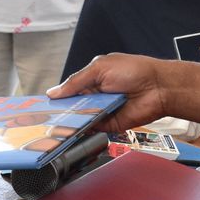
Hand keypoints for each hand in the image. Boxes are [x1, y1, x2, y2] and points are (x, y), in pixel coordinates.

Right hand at [50, 53, 174, 132]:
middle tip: (42, 118)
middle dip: (60, 111)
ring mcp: (103, 111)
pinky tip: (72, 130)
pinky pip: (93, 129)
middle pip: (73, 107)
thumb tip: (54, 92)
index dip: (57, 97)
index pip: (69, 90)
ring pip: (81, 119)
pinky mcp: (110, 124)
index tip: (41, 105)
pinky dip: (83, 130)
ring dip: (70, 121)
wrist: (158, 87)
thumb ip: (76, 82)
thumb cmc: (135, 70)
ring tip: (52, 125)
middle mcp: (96, 96)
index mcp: (92, 79)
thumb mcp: (100, 69)